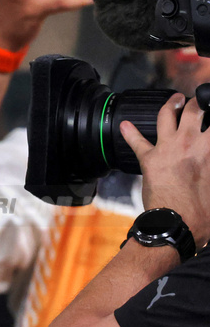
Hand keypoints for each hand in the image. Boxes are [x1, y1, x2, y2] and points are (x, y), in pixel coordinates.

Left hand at [121, 93, 209, 245]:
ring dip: (171, 104)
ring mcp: (167, 148)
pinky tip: (125, 125)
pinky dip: (130, 132)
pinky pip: (137, 141)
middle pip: (195, 110)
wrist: (177, 226)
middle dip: (198, 103)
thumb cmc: (203, 212)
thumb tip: (208, 161)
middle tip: (200, 102)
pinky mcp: (148, 159)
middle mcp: (190, 143)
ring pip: (167, 115)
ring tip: (175, 100)